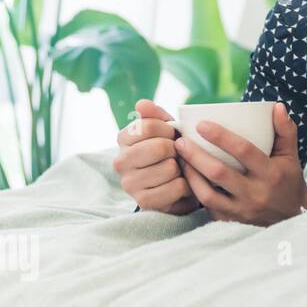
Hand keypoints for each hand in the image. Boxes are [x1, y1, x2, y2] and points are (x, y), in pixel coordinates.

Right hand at [114, 99, 198, 213]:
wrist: (179, 185)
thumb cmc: (172, 152)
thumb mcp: (167, 130)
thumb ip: (156, 115)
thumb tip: (142, 103)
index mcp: (124, 138)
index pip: (148, 126)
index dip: (169, 130)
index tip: (173, 136)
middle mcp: (120, 161)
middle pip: (159, 147)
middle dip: (177, 150)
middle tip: (177, 155)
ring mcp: (129, 183)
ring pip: (169, 168)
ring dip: (182, 169)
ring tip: (178, 171)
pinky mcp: (143, 202)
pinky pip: (176, 187)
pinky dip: (186, 186)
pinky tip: (180, 185)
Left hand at [174, 102, 306, 225]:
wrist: (292, 218)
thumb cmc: (288, 181)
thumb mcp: (291, 156)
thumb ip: (285, 130)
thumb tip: (277, 107)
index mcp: (271, 173)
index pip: (244, 151)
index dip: (222, 136)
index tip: (202, 124)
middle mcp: (256, 194)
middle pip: (219, 173)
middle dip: (195, 155)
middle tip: (180, 141)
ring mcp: (242, 211)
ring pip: (207, 194)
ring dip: (190, 175)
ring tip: (180, 159)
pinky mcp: (231, 222)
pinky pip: (207, 207)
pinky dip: (194, 192)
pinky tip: (187, 179)